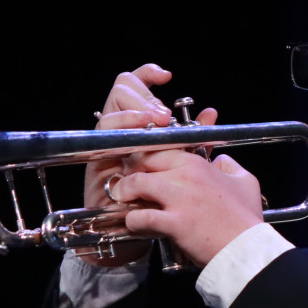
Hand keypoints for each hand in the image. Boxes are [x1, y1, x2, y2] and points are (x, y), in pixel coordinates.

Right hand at [81, 64, 187, 266]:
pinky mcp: (97, 158)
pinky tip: (140, 134)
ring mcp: (107, 142)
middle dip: (144, 95)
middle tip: (164, 114)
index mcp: (141, 125)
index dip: (147, 75)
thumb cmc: (160, 202)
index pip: (138, 86)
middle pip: (122, 89)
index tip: (167, 76)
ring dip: (135, 110)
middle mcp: (122, 129)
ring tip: (156, 121)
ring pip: (111, 107)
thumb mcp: (183, 168)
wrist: (139, 233)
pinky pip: (104, 133)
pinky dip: (122, 127)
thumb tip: (210, 113)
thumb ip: (195, 140)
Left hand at [107, 149, 264, 267]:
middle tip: (128, 187)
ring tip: (125, 203)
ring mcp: (179, 199)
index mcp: (198, 165)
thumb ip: (229, 166)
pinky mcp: (174, 223)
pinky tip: (135, 226)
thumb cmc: (246, 218)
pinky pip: (140, 217)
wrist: (246, 248)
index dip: (146, 158)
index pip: (160, 150)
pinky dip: (132, 221)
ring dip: (125, 194)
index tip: (141, 168)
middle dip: (130, 173)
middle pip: (144, 163)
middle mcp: (186, 176)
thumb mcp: (246, 182)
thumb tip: (220, 161)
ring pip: (136, 184)